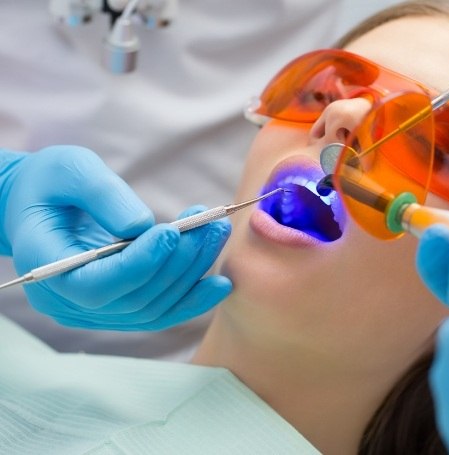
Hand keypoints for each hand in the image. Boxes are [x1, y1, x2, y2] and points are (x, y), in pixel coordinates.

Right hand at [0, 146, 231, 329]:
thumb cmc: (50, 183)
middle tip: (211, 225)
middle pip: (133, 297)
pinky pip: (157, 313)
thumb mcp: (69, 170)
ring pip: (152, 307)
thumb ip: (102, 195)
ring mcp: (92, 310)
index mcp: (45, 265)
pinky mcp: (115, 309)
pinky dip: (191, 300)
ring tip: (216, 234)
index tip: (172, 232)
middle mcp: (67, 300)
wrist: (41, 206)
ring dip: (192, 273)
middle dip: (178, 262)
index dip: (137, 264)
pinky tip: (221, 283)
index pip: (94, 285)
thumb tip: (143, 227)